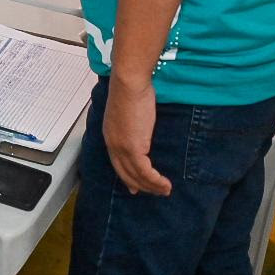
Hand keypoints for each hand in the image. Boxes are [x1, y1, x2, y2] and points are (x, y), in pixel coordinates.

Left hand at [103, 75, 170, 195]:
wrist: (129, 83)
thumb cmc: (130, 89)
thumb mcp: (128, 110)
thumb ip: (132, 123)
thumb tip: (139, 125)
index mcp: (110, 135)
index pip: (117, 162)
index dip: (126, 176)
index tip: (133, 186)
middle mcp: (113, 144)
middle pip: (125, 173)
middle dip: (139, 185)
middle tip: (152, 192)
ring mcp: (122, 148)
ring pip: (137, 176)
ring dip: (152, 186)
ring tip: (165, 190)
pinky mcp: (133, 148)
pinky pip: (145, 172)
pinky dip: (155, 181)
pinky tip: (164, 183)